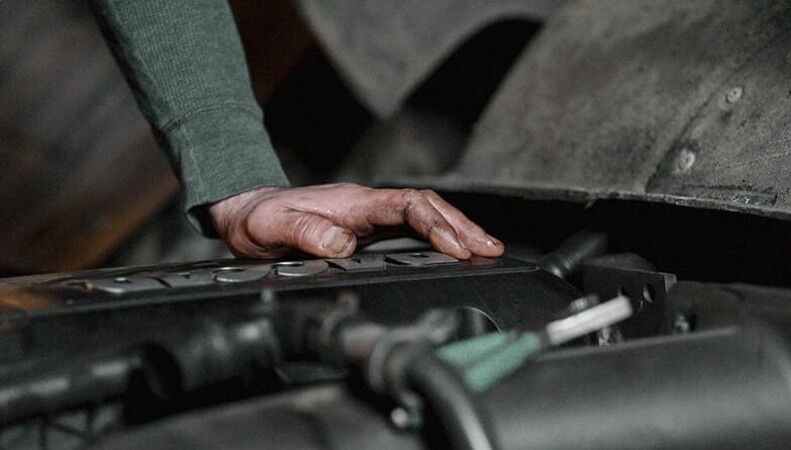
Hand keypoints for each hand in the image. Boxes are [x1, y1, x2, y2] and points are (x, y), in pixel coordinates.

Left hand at [208, 183, 503, 259]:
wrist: (247, 213)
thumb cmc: (259, 219)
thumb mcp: (274, 227)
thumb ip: (306, 233)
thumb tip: (343, 244)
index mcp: (354, 203)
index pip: (407, 206)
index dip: (436, 224)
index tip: (457, 246)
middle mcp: (367, 206)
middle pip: (427, 207)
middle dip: (461, 226)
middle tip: (490, 248)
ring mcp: (369, 216)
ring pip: (424, 215)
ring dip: (456, 230)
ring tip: (486, 248)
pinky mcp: (367, 228)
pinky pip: (411, 228)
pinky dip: (437, 236)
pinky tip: (451, 250)